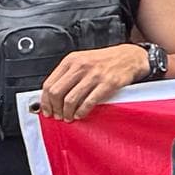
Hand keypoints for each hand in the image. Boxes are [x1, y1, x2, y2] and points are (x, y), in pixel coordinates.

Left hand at [34, 43, 152, 122]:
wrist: (129, 57)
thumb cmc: (105, 61)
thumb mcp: (82, 61)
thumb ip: (67, 74)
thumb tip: (51, 95)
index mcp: (71, 60)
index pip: (49, 83)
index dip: (45, 101)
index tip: (47, 110)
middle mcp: (81, 66)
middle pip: (56, 92)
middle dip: (55, 108)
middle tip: (57, 116)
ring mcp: (94, 75)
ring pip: (70, 99)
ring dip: (67, 113)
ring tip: (69, 117)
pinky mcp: (107, 83)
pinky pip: (88, 102)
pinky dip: (81, 112)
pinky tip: (81, 114)